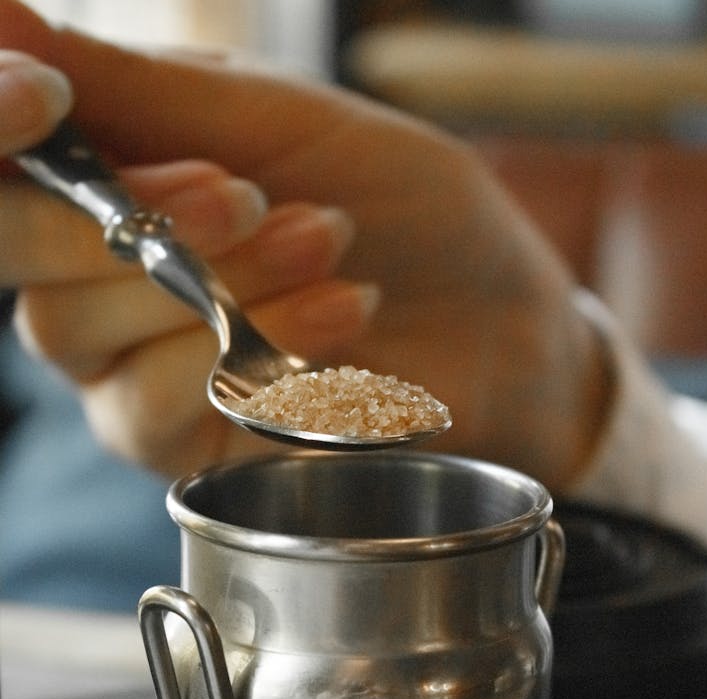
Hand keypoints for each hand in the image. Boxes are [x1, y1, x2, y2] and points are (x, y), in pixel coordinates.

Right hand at [0, 0, 610, 487]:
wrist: (501, 321)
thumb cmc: (400, 207)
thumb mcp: (282, 120)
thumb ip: (141, 87)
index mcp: (115, 194)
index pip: (7, 181)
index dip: (2, 134)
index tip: (43, 100)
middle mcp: (103, 295)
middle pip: (35, 277)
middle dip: (145, 225)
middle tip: (249, 195)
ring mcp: (137, 379)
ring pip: (88, 340)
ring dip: (217, 286)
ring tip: (330, 246)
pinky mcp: (192, 446)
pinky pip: (160, 411)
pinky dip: (252, 357)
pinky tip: (341, 319)